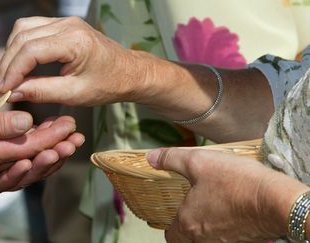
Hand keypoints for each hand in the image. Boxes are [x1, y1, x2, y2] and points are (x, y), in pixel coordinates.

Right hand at [0, 16, 151, 105]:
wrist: (129, 72)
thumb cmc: (108, 85)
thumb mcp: (75, 94)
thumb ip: (42, 92)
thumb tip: (13, 92)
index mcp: (74, 41)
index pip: (30, 50)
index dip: (12, 70)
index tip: (2, 90)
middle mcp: (68, 24)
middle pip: (23, 37)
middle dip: (8, 63)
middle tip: (1, 87)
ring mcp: (65, 21)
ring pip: (23, 29)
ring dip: (12, 52)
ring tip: (8, 76)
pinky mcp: (63, 24)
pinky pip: (32, 28)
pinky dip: (21, 45)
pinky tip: (19, 63)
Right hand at [0, 116, 84, 197]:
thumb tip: (28, 122)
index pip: (31, 147)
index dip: (53, 136)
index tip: (71, 125)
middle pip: (34, 162)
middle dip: (59, 149)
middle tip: (77, 137)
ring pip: (28, 171)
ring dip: (49, 159)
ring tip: (67, 145)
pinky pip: (14, 175)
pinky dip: (31, 167)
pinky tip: (41, 155)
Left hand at [147, 148, 308, 241]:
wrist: (276, 200)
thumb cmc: (235, 181)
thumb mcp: (198, 162)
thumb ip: (172, 159)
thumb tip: (150, 158)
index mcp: (188, 223)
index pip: (171, 237)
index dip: (170, 227)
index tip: (175, 215)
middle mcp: (204, 239)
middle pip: (189, 240)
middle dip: (189, 228)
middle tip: (195, 210)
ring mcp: (225, 242)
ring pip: (209, 240)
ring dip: (209, 227)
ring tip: (215, 207)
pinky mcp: (244, 241)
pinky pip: (228, 238)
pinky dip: (227, 228)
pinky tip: (234, 210)